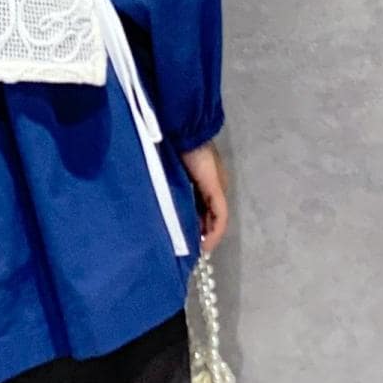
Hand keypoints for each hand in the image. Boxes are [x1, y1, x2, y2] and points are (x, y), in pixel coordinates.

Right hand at [179, 139, 228, 254]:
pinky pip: (220, 217)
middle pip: (210, 215)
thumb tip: (162, 205)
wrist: (182, 131)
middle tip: (187, 249)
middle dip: (200, 233)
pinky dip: (214, 232)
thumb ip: (171, 188)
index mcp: (203, 180)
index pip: (202, 207)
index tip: (182, 238)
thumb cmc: (171, 148)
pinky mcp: (216, 190)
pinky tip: (205, 244)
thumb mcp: (170, 172)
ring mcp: (217, 188)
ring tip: (196, 251)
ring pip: (216, 219)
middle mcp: (214, 186)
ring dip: (207, 236)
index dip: (194, 224)